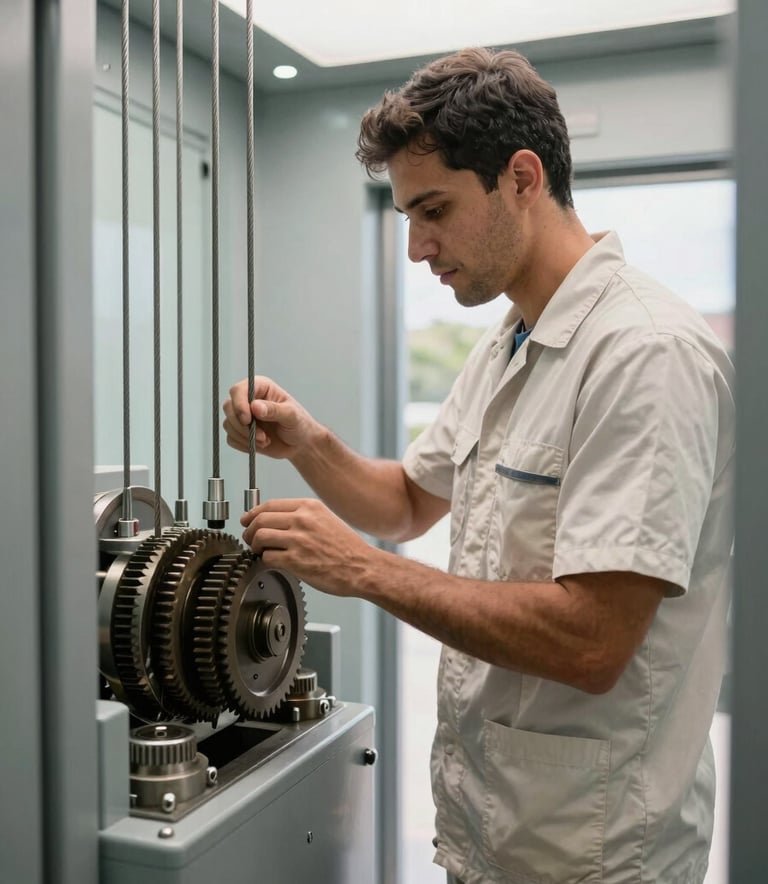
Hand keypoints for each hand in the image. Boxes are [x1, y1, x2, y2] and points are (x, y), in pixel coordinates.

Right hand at [222, 376, 316, 459]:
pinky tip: (260, 444)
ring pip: (228, 424)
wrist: (299, 443)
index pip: (238, 390)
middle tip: (262, 437)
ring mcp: (242, 416)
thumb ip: (274, 410)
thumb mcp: (291, 415)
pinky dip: (244, 444)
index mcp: (260, 388)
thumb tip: (255, 406)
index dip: (239, 404)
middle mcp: (248, 399)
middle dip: (243, 426)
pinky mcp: (240, 432)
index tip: (247, 420)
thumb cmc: (298, 424)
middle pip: (229, 407)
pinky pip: (231, 438)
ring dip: (246, 437)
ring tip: (265, 441)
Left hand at [240, 498, 369, 596]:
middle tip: (250, 539)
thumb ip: (303, 516)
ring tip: (259, 551)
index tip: (248, 520)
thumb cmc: (347, 548)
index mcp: (309, 507)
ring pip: (259, 537)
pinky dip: (265, 560)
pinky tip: (272, 562)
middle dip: (249, 530)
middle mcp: (302, 519)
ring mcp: (298, 540)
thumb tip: (277, 521)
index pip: (269, 504)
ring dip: (254, 545)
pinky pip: (267, 557)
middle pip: (260, 519)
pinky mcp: (295, 560)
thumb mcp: (326, 519)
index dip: (253, 514)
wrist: (362, 567)